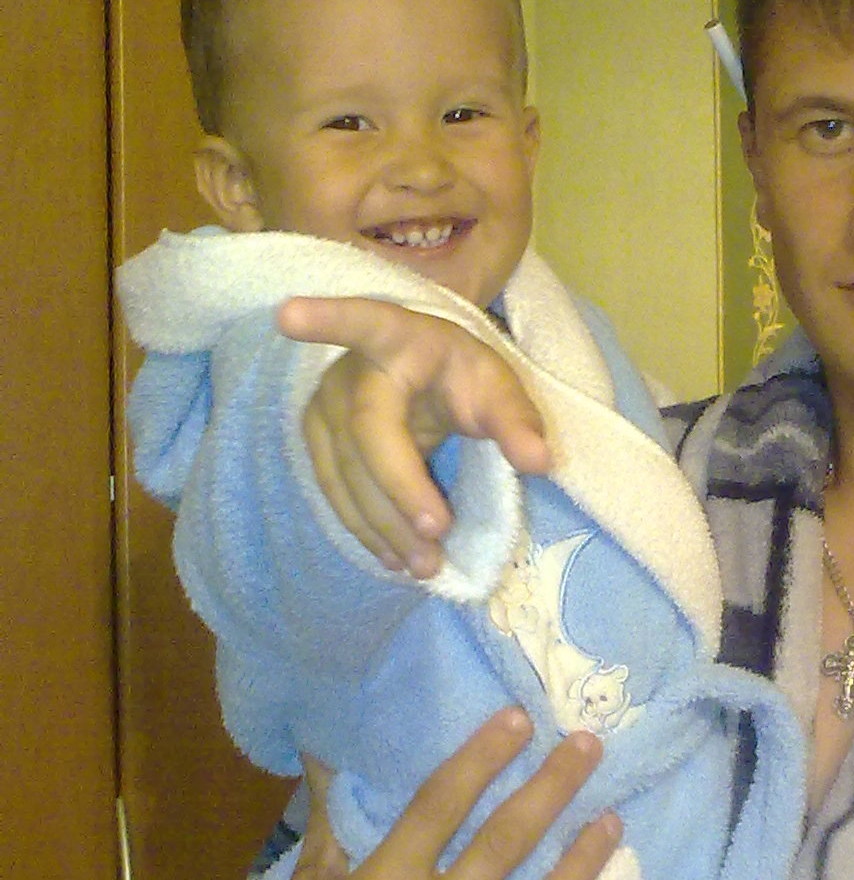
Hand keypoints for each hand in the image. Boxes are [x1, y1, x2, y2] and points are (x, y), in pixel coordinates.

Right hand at [277, 295, 551, 577]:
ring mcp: (324, 406)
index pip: (363, 324)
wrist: (425, 378)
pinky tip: (392, 557)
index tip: (287, 314)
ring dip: (381, 526)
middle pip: (364, 437)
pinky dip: (364, 528)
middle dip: (397, 494)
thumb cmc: (461, 376)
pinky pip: (335, 491)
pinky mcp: (318, 442)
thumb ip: (518, 421)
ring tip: (423, 566)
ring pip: (343, 474)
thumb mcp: (497, 386)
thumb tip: (539, 461)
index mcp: (397, 337)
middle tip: (436, 544)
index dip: (327, 319)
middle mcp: (350, 370)